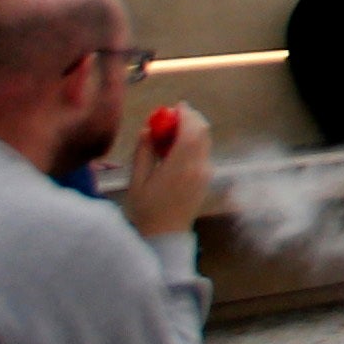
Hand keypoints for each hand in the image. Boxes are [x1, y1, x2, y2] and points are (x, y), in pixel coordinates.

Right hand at [119, 103, 215, 243]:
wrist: (164, 237)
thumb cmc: (145, 211)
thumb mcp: (137, 181)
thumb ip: (143, 153)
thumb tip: (147, 130)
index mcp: (181, 166)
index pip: (191, 130)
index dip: (186, 114)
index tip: (176, 106)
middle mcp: (199, 167)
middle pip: (202, 132)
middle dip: (191, 119)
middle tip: (174, 114)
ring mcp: (205, 174)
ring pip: (205, 142)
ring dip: (192, 131)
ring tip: (171, 132)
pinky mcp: (206, 179)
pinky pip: (203, 153)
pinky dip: (194, 143)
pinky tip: (176, 150)